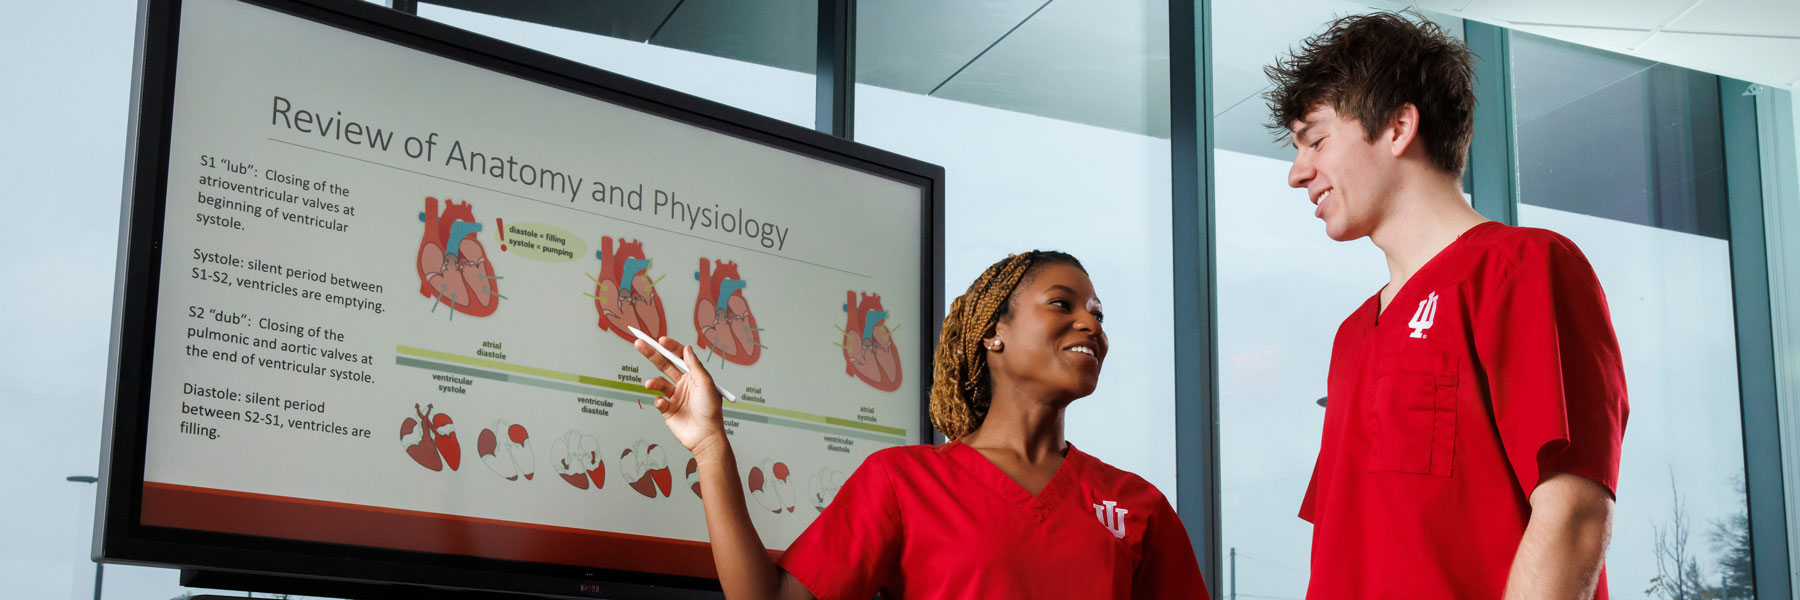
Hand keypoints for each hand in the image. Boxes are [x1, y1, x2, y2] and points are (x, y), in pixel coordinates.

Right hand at [633, 336, 727, 458]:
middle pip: (665, 365)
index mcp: (694, 376)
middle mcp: (684, 384)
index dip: (671, 348)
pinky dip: (659, 401)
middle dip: (652, 353)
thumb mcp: (706, 383)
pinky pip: (658, 401)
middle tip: (639, 342)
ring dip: (653, 382)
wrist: (705, 436)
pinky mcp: (668, 410)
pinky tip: (665, 405)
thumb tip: (687, 348)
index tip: (661, 340)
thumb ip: (694, 365)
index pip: (680, 357)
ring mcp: (675, 397)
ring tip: (650, 384)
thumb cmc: (710, 410)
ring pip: (659, 383)